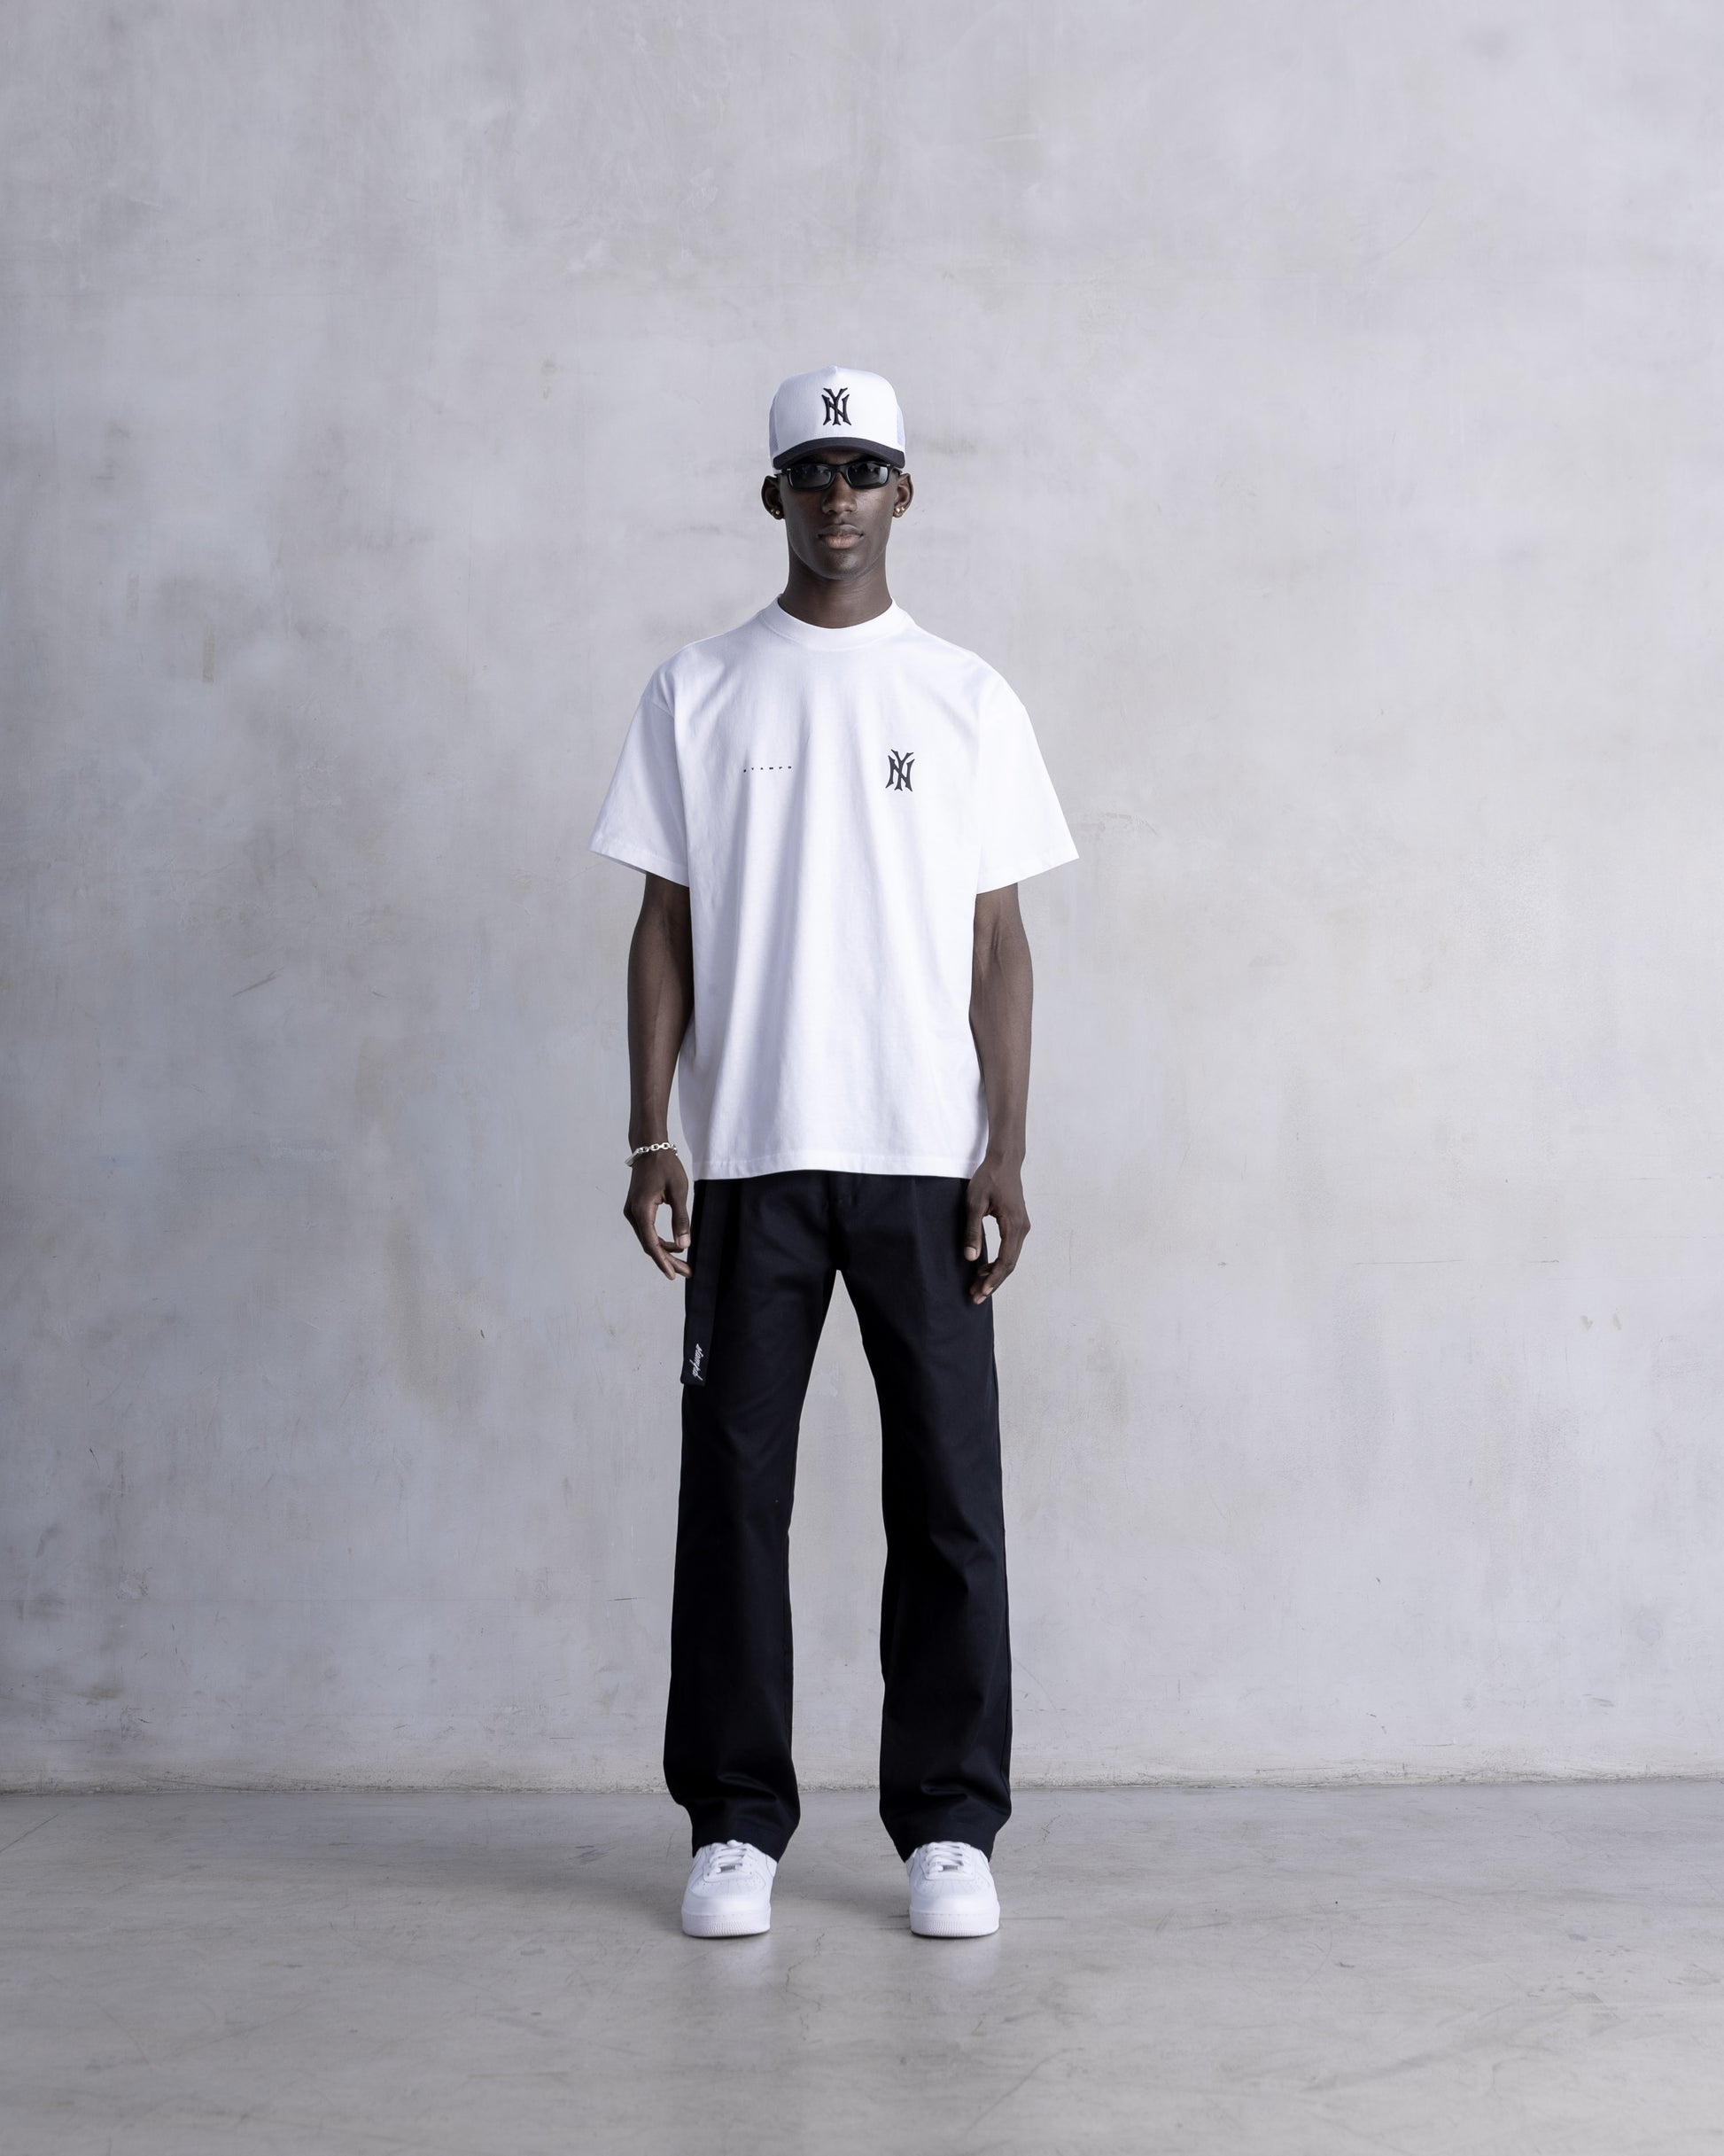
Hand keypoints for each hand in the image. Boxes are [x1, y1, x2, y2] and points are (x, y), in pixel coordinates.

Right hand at [624, 1150, 691, 1279]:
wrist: (649, 1147)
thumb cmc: (665, 1166)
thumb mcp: (678, 1191)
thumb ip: (681, 1219)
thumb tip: (684, 1245)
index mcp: (642, 1211)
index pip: (651, 1244)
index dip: (663, 1261)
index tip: (673, 1275)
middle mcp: (633, 1214)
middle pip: (649, 1245)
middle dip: (667, 1260)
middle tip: (685, 1272)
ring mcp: (632, 1211)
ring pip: (648, 1239)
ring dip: (664, 1251)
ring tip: (683, 1262)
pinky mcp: (636, 1208)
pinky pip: (647, 1230)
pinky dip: (659, 1239)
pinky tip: (674, 1244)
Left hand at [963, 1154, 1028, 1303]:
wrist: (1004, 1161)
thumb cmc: (988, 1178)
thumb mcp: (974, 1203)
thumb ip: (972, 1231)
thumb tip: (971, 1258)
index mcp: (1013, 1225)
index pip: (1006, 1261)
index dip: (994, 1280)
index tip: (981, 1292)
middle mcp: (1022, 1228)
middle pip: (1010, 1264)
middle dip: (994, 1282)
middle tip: (976, 1297)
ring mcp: (1022, 1226)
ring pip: (1011, 1258)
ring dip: (996, 1274)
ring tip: (977, 1286)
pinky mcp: (1018, 1224)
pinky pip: (1011, 1249)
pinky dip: (999, 1262)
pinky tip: (984, 1268)